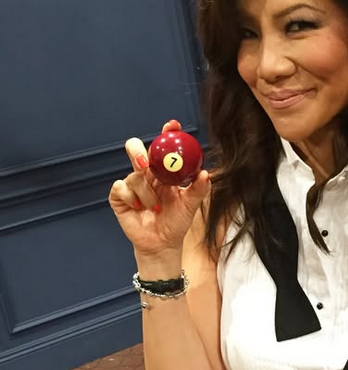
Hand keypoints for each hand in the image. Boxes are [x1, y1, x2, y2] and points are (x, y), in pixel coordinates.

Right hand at [108, 119, 209, 257]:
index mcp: (164, 171)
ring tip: (155, 207)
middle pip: (136, 149)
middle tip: (146, 164)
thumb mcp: (190, 206)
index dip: (167, 133)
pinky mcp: (119, 197)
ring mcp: (132, 184)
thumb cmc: (176, 222)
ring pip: (134, 175)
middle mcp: (147, 174)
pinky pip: (120, 187)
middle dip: (139, 152)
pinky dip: (131, 198)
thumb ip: (198, 189)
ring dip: (146, 193)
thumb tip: (205, 174)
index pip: (164, 147)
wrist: (162, 244)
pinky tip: (139, 208)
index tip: (172, 126)